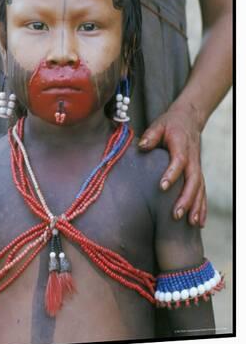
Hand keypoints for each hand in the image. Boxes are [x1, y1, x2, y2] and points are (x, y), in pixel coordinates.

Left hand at [138, 103, 206, 226]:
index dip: (172, 174)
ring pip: (200, 189)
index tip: (163, 187)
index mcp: (181, 146)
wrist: (189, 119)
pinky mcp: (197, 173)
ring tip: (191, 223)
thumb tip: (142, 146)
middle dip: (186, 198)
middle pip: (193, 180)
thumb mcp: (159, 125)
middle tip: (175, 214)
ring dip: (196, 206)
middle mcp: (192, 159)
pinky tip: (199, 222)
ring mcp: (197, 167)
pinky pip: (202, 191)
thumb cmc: (170, 124)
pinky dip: (202, 206)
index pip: (179, 161)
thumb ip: (151, 135)